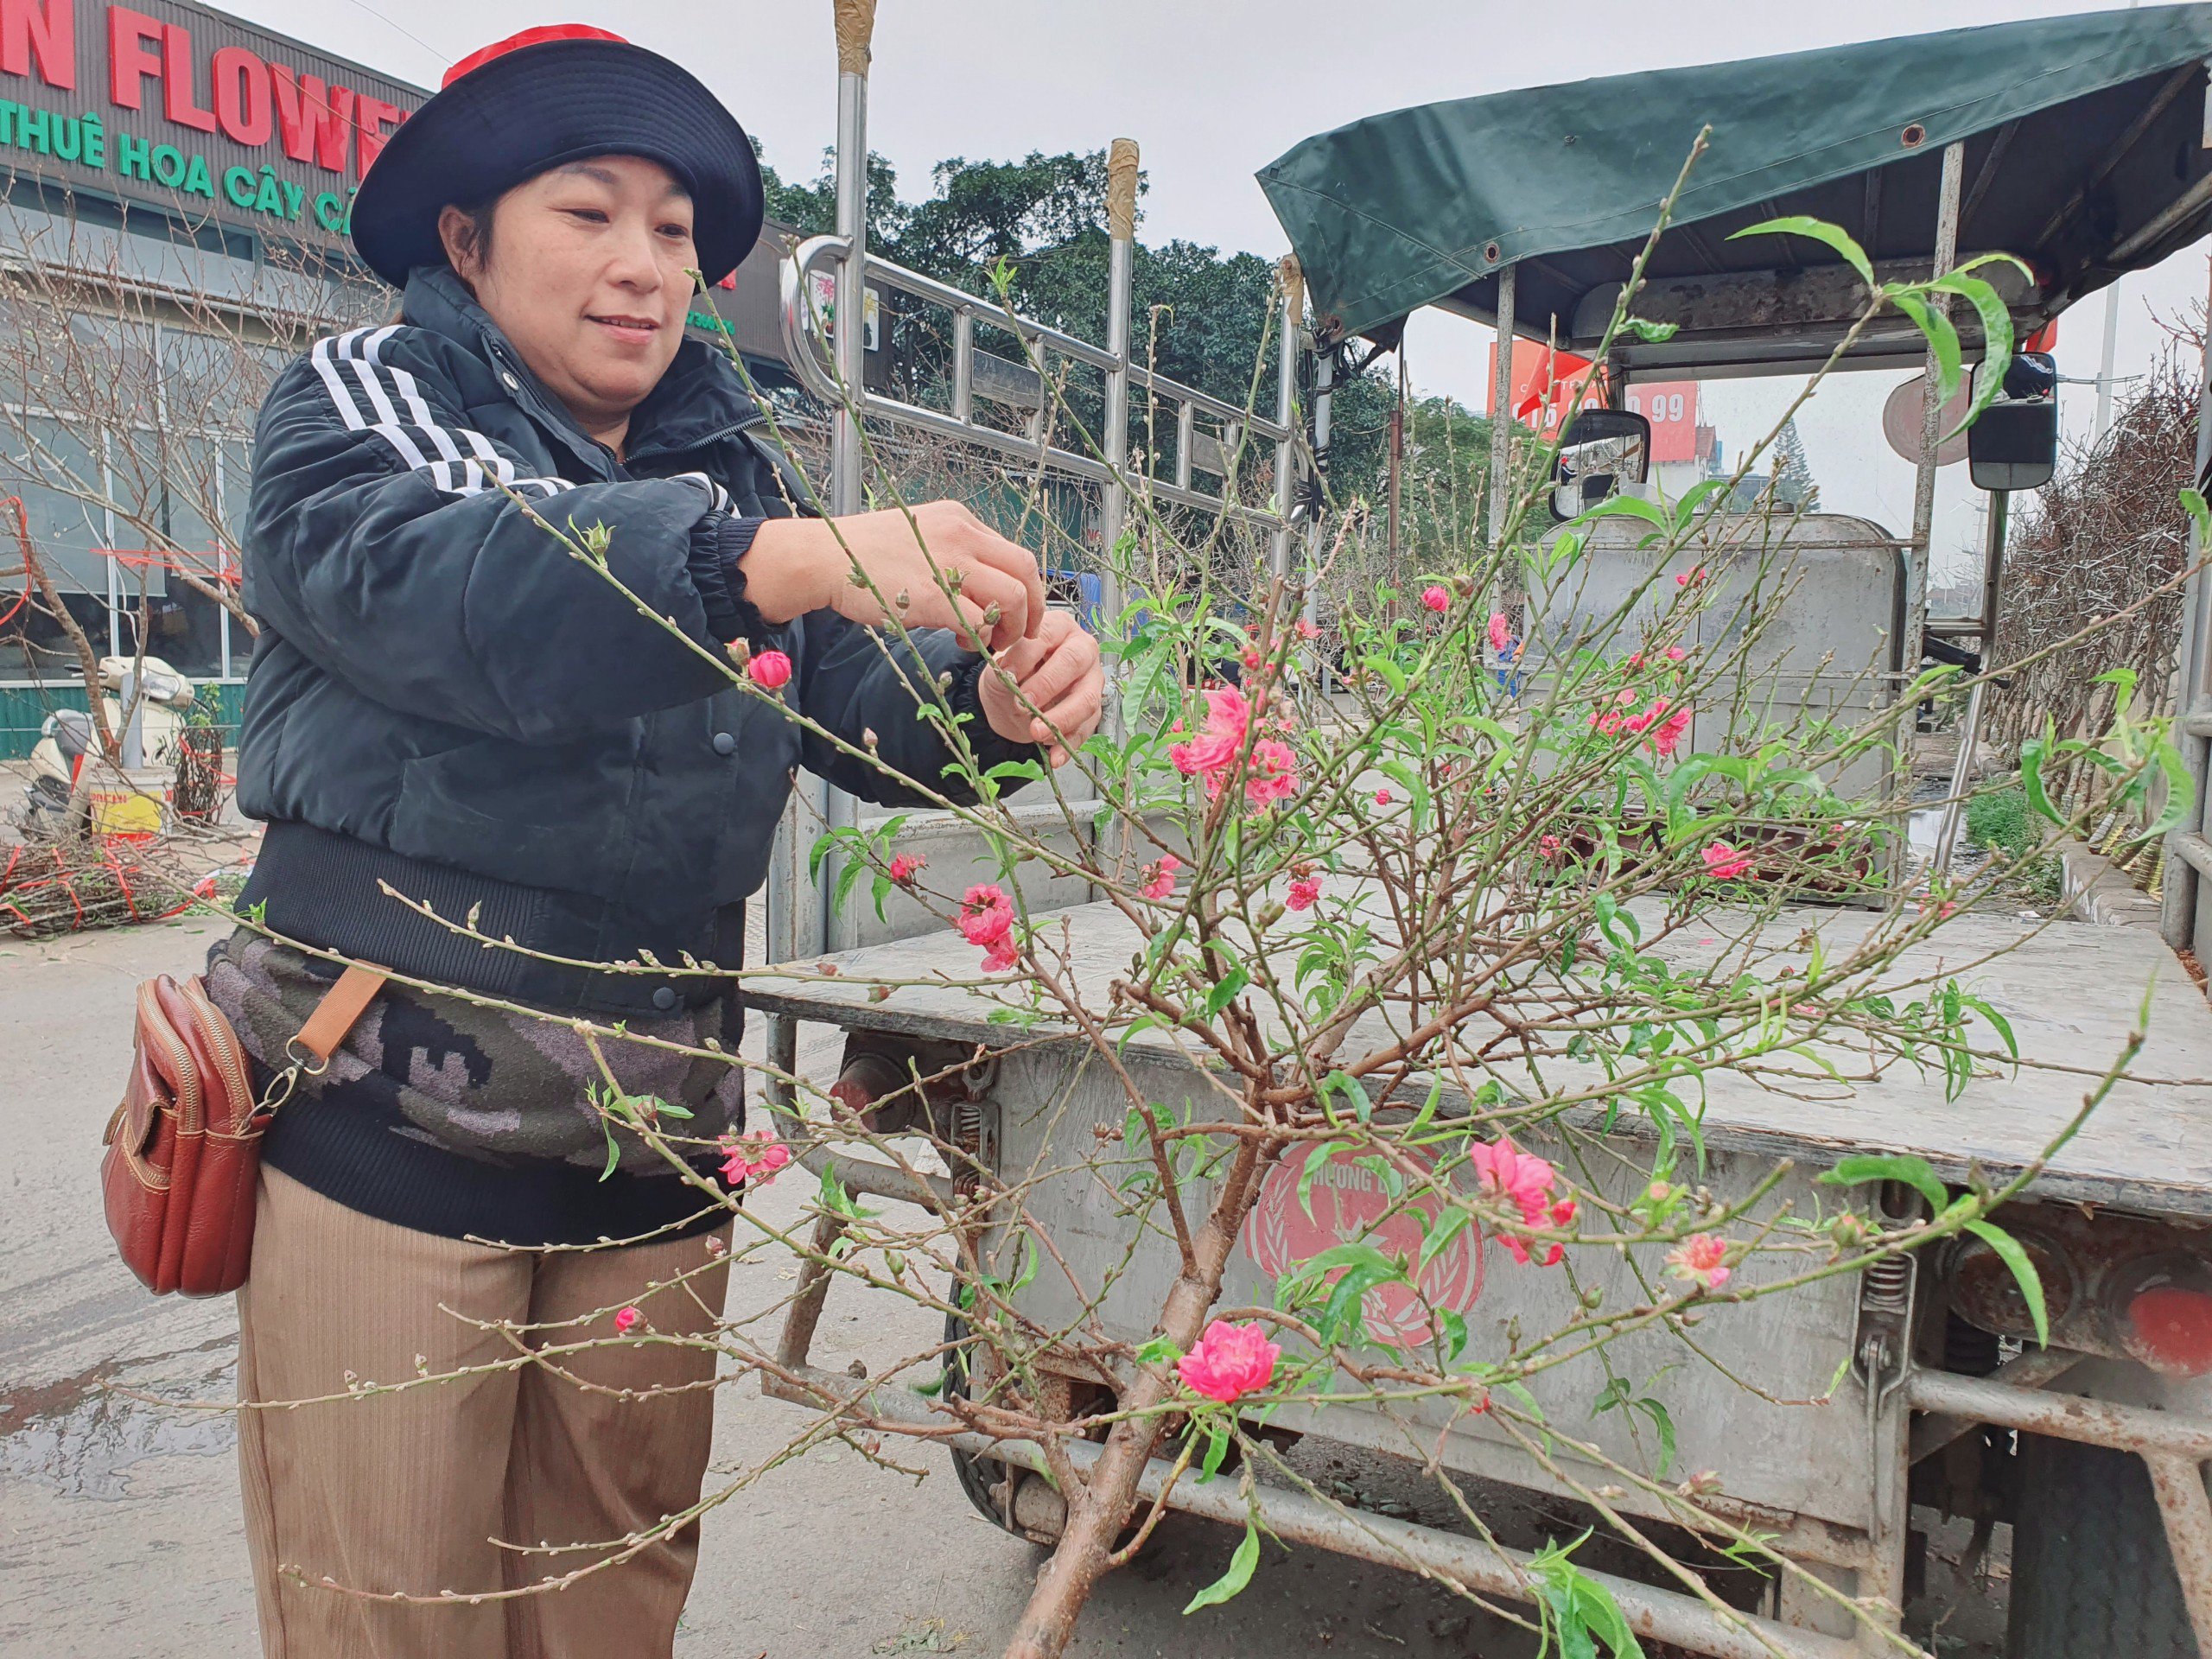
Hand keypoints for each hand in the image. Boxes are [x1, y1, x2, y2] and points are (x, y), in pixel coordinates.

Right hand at [742, 502, 1046, 652]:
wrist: (823, 557)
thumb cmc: (864, 552)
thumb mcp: (918, 535)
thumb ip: (952, 554)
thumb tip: (976, 585)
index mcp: (960, 520)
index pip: (1014, 552)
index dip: (1024, 587)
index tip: (1015, 612)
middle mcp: (962, 535)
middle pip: (1026, 570)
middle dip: (1033, 608)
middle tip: (1022, 634)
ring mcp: (948, 564)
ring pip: (1012, 596)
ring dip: (1011, 626)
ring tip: (992, 642)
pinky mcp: (932, 595)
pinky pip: (979, 620)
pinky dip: (982, 637)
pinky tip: (963, 642)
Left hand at [977, 608, 1103, 767]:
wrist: (1012, 701)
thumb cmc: (1012, 674)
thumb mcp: (1000, 667)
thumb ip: (1005, 667)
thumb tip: (1010, 674)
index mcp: (1058, 628)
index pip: (1047, 635)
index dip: (1027, 656)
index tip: (1008, 675)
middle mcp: (1082, 649)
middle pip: (1074, 662)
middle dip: (1048, 686)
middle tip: (1025, 704)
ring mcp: (1092, 680)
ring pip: (1087, 699)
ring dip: (1061, 719)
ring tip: (1036, 733)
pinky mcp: (1094, 710)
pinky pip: (1087, 728)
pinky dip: (1068, 744)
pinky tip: (1054, 755)